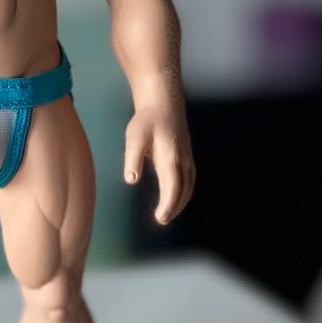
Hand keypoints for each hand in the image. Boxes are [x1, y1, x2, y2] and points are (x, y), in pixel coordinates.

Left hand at [123, 104, 194, 224]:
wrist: (164, 103)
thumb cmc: (147, 120)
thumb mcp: (135, 137)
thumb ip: (132, 158)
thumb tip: (131, 180)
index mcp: (171, 158)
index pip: (173, 188)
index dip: (168, 205)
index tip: (160, 218)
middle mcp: (183, 160)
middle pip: (183, 191)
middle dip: (174, 207)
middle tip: (161, 220)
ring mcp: (187, 158)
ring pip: (189, 186)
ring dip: (181, 202)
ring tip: (168, 214)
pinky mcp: (187, 156)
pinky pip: (190, 179)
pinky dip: (185, 192)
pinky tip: (176, 197)